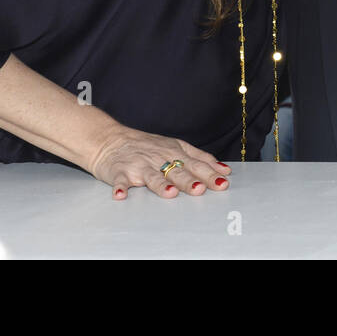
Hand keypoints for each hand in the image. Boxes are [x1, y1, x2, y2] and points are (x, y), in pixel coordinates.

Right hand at [87, 125, 232, 200]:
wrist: (111, 140)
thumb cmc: (147, 146)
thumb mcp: (176, 146)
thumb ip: (200, 158)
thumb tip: (224, 169)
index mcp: (174, 153)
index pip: (195, 164)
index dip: (209, 173)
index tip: (222, 182)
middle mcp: (158, 158)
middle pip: (176, 171)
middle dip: (188, 180)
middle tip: (199, 189)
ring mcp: (139, 166)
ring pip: (152, 176)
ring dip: (160, 185)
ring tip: (170, 193)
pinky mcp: (120, 173)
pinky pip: (120, 182)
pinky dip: (120, 188)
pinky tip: (121, 195)